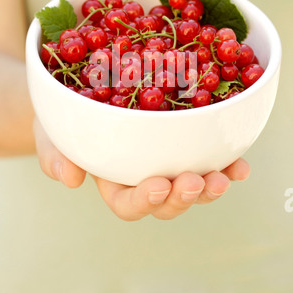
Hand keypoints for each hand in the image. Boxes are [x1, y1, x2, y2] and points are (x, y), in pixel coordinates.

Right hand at [34, 117, 249, 220]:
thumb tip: (69, 180)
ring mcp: (168, 160)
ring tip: (226, 175)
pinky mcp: (186, 141)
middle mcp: (144, 175)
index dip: (144, 201)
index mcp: (114, 180)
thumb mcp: (52, 132)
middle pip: (168, 201)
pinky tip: (239, 160)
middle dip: (183, 196)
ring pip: (194, 184)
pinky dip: (227, 161)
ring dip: (212, 185)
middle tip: (195, 181)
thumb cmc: (65, 118)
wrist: (85, 90)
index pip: (128, 202)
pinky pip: (209, 156)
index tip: (157, 186)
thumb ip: (55, 155)